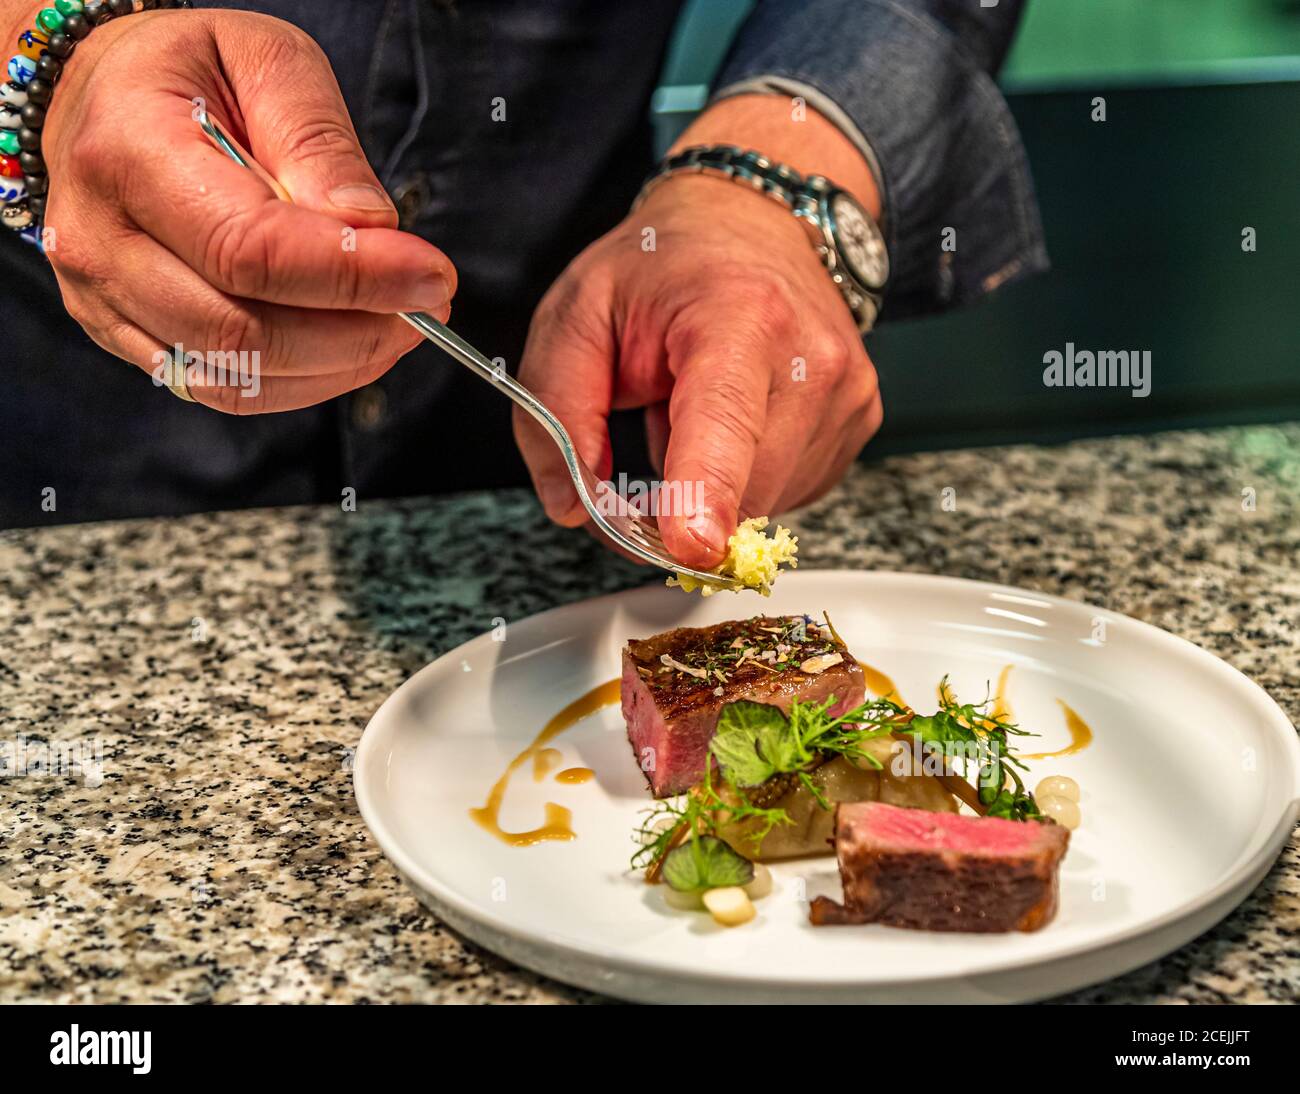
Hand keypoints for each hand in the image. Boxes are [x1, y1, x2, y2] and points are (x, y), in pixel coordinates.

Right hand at [35, 9, 455, 411]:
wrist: (104, 97)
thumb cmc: (191, 73)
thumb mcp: (265, 61)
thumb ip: (317, 142)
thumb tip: (372, 228)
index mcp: (127, 153)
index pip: (250, 250)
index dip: (352, 276)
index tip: (431, 275)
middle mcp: (101, 241)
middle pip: (245, 332)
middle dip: (358, 330)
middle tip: (427, 303)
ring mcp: (106, 301)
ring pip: (239, 376)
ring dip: (339, 364)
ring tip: (397, 321)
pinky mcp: (129, 339)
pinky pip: (225, 390)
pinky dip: (304, 381)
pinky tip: (350, 346)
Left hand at [512, 172, 882, 569]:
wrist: (752, 221)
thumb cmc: (665, 266)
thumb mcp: (577, 315)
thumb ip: (556, 411)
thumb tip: (571, 505)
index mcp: (739, 316)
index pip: (725, 422)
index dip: (706, 495)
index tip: (692, 548)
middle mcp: (812, 357)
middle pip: (742, 489)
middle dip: (682, 501)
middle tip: (650, 435)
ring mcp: (847, 392)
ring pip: (767, 504)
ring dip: (717, 486)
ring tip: (699, 410)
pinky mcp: (860, 420)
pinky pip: (793, 493)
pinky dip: (751, 477)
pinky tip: (737, 423)